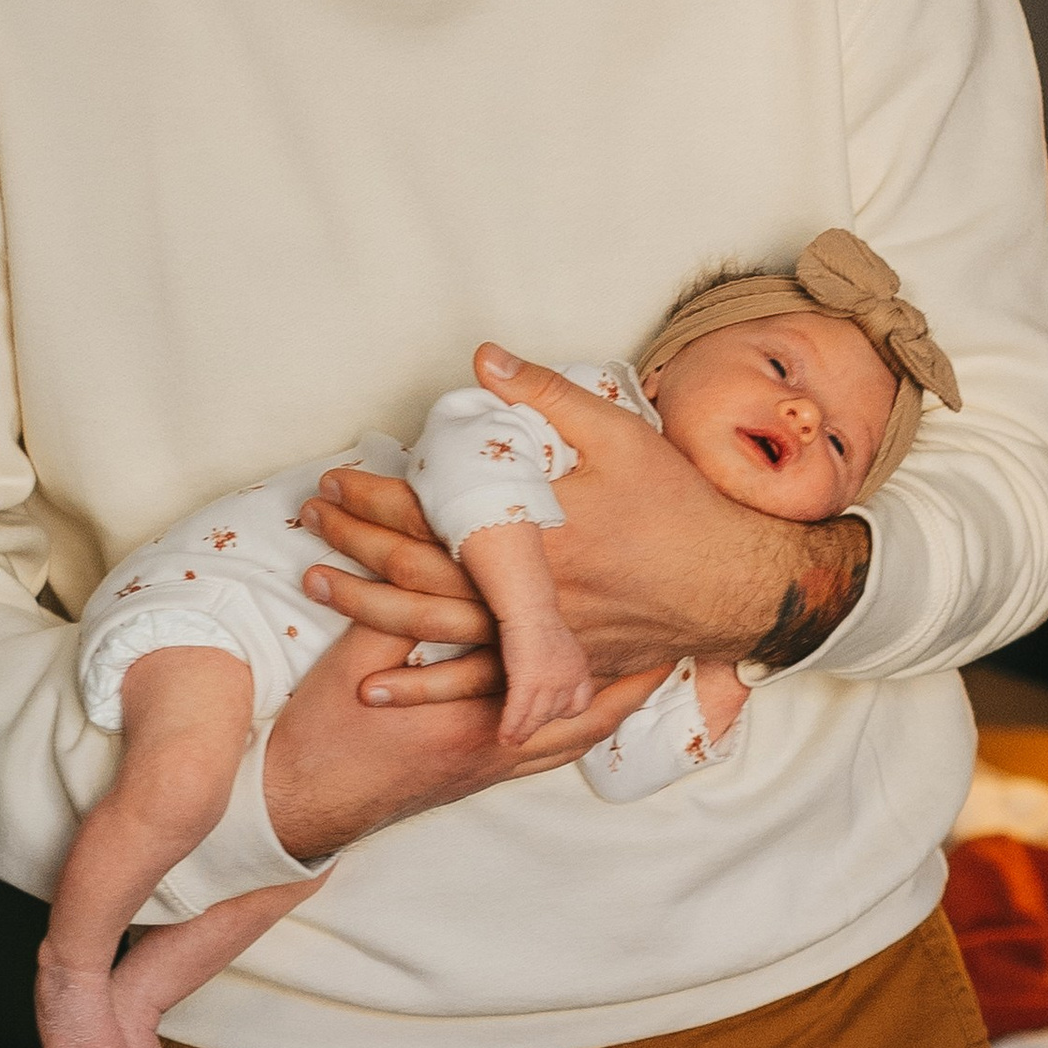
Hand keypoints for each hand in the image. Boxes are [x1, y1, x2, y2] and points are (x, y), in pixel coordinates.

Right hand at [258, 615, 667, 868]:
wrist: (300, 807)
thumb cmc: (324, 737)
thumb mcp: (358, 660)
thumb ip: (401, 611)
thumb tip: (436, 559)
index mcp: (474, 716)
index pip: (552, 674)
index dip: (603, 647)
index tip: (644, 617)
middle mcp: (496, 750)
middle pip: (586, 717)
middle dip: (634, 682)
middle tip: (676, 649)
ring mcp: (490, 771)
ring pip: (573, 741)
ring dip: (613, 707)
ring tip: (649, 676)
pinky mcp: (477, 778)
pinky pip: (548, 757)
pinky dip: (577, 730)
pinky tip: (586, 713)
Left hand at [303, 357, 869, 692]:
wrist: (735, 584)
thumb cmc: (679, 506)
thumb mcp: (620, 434)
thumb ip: (548, 395)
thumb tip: (485, 358)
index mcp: (534, 527)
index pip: (436, 508)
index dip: (380, 493)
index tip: (339, 478)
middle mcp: (526, 586)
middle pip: (421, 564)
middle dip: (359, 539)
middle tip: (313, 517)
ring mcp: (536, 632)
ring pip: (433, 623)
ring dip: (368, 603)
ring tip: (317, 582)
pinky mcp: (550, 663)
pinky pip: (475, 683)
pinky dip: (422, 688)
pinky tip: (373, 686)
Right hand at [491, 615, 596, 747]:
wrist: (528, 606)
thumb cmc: (537, 617)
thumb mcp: (559, 644)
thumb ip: (558, 663)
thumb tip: (548, 672)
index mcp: (579, 669)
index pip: (579, 704)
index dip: (563, 712)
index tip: (549, 716)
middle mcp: (568, 680)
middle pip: (554, 714)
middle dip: (537, 725)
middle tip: (524, 736)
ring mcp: (550, 683)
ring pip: (536, 718)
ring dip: (522, 732)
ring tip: (512, 742)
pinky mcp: (527, 682)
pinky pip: (519, 713)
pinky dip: (511, 727)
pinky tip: (504, 737)